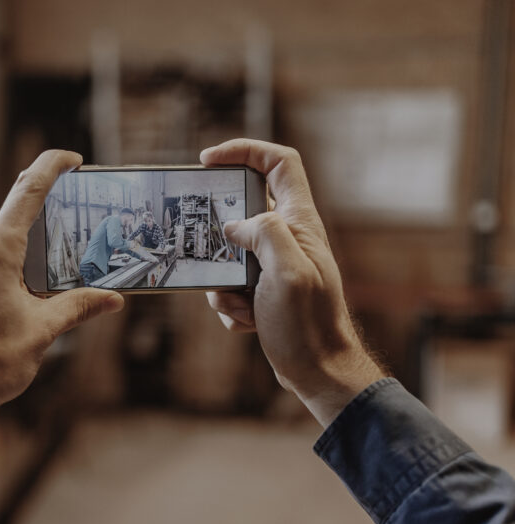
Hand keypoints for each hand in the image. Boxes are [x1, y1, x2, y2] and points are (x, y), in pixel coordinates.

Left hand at [0, 150, 124, 421]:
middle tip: (73, 237)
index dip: (52, 167)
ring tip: (46, 273)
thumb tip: (113, 299)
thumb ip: (78, 306)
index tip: (72, 159)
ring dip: (20, 246)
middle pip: (12, 216)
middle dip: (43, 221)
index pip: (28, 190)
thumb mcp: (42, 331)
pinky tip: (15, 290)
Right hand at [201, 139, 382, 425]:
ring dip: (222, 281)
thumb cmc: (308, 324)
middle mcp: (290, 238)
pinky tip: (246, 322)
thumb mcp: (288, 272)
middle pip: (244, 210)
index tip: (208, 161)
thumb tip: (234, 226)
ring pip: (230, 253)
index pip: (279, 163)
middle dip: (218, 234)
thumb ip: (264, 234)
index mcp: (300, 223)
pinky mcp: (265, 291)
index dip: (244, 151)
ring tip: (239, 305)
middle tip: (205, 249)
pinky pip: (231, 285)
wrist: (319, 372)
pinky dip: (229, 304)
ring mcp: (276, 265)